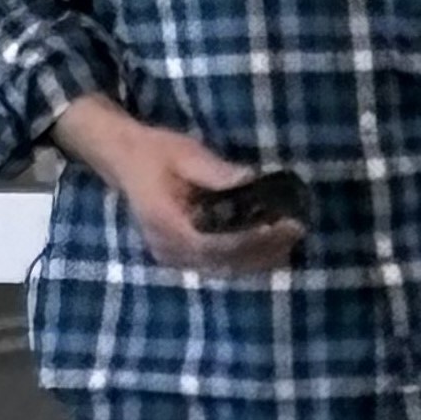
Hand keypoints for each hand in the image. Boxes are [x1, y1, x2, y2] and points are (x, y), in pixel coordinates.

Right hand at [51, 94, 303, 277]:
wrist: (123, 160)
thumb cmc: (155, 152)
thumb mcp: (184, 152)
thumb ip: (214, 170)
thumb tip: (250, 178)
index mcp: (167, 223)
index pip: (215, 244)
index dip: (253, 239)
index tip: (285, 226)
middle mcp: (168, 248)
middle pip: (222, 261)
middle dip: (262, 251)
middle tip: (297, 232)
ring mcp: (171, 255)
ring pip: (220, 267)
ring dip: (256, 259)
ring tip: (291, 242)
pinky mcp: (178, 253)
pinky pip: (213, 263)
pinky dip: (242, 258)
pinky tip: (268, 249)